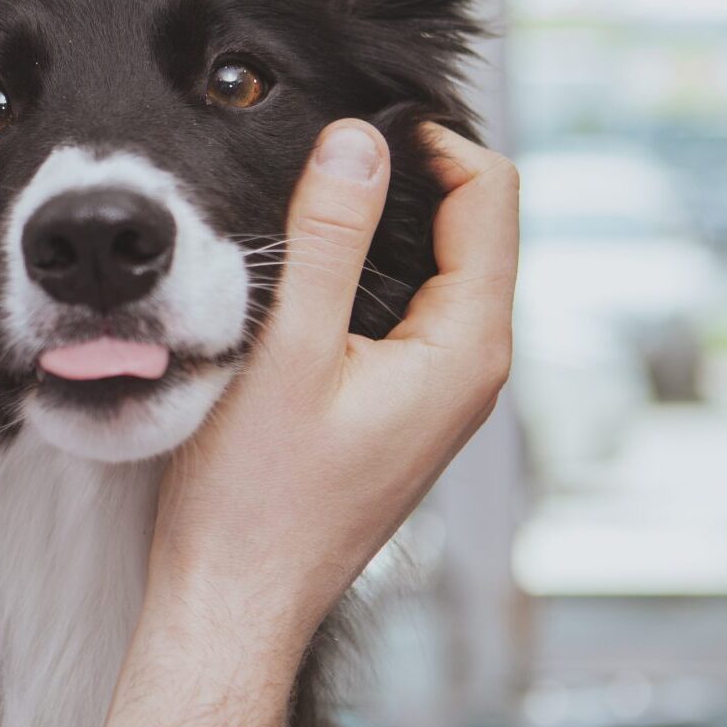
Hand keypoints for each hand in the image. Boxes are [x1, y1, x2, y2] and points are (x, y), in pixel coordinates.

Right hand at [150, 120, 516, 654]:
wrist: (234, 602)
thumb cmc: (255, 499)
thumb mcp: (287, 348)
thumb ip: (329, 237)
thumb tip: (359, 140)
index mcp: (466, 350)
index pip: (493, 199)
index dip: (436, 143)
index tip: (357, 124)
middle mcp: (472, 372)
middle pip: (475, 230)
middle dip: (412, 177)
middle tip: (324, 150)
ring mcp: (440, 397)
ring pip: (439, 272)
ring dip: (386, 227)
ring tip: (310, 198)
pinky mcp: (402, 413)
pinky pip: (409, 315)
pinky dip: (370, 276)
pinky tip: (307, 275)